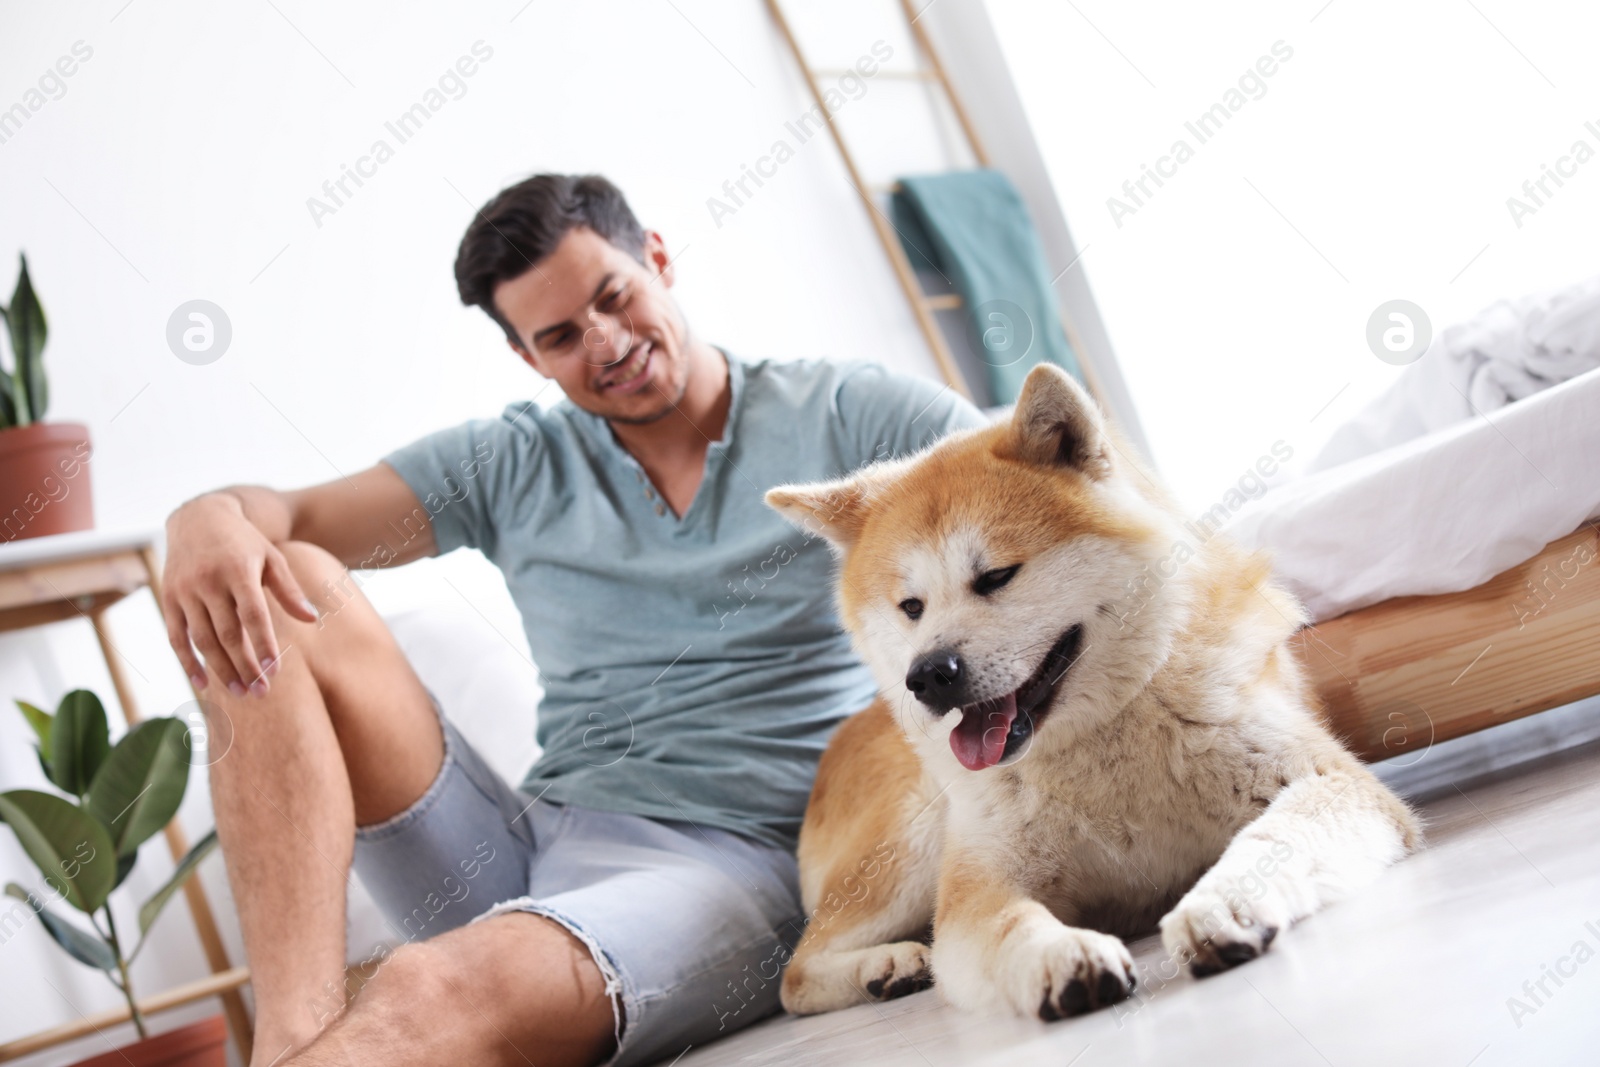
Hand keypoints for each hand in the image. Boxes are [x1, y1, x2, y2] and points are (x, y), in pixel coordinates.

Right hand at [163, 493, 318, 696]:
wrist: (199, 518)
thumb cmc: (244, 542)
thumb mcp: (271, 557)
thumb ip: (289, 590)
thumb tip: (312, 619)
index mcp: (238, 570)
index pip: (253, 614)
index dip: (263, 644)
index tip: (276, 671)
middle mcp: (208, 581)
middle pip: (227, 632)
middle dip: (245, 665)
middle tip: (261, 692)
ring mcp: (184, 591)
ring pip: (202, 639)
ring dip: (220, 669)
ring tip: (240, 692)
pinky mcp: (168, 598)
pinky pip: (176, 636)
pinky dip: (187, 662)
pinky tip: (202, 684)